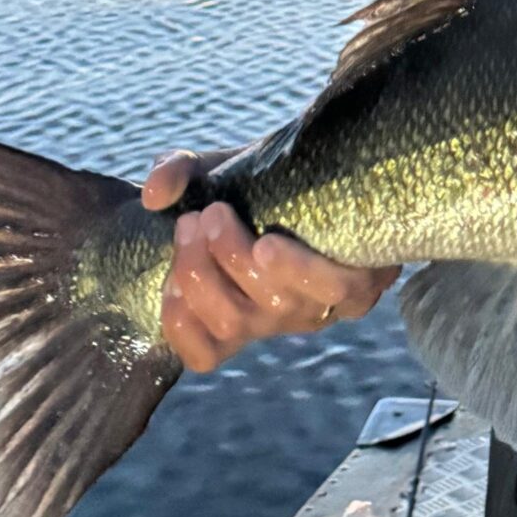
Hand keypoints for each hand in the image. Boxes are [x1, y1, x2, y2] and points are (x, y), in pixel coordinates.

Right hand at [142, 148, 398, 373]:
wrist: (333, 163)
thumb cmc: (259, 180)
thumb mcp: (209, 172)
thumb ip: (174, 174)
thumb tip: (155, 195)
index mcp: (236, 309)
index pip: (203, 354)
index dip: (181, 326)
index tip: (168, 277)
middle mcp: (275, 318)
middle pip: (229, 322)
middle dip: (199, 272)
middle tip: (195, 220)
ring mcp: (318, 306)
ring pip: (274, 309)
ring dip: (237, 263)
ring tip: (219, 215)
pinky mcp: (361, 286)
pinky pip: (335, 293)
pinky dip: (297, 269)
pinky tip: (269, 242)